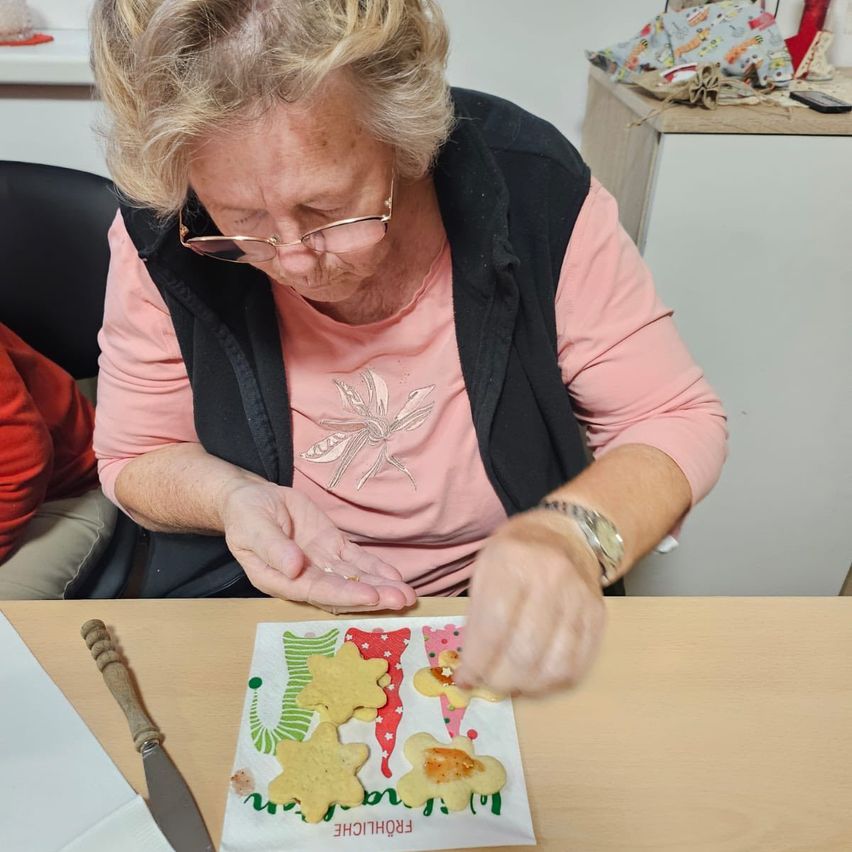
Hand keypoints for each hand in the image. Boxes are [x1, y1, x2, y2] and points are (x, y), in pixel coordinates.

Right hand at [220, 481, 415, 612]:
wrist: (252, 499)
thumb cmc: (246, 515)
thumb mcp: (253, 527)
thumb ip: (273, 548)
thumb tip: (294, 568)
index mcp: (280, 580)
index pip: (317, 592)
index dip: (344, 595)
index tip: (371, 596)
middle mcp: (304, 578)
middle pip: (342, 591)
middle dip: (373, 596)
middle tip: (401, 600)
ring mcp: (321, 563)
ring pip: (355, 578)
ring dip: (381, 587)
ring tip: (408, 595)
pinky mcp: (332, 547)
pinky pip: (357, 560)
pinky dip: (376, 568)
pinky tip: (396, 577)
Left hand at [454, 511, 605, 694]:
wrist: (566, 534)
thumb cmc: (515, 553)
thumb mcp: (485, 567)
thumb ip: (477, 613)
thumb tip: (472, 667)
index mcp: (512, 562)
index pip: (493, 625)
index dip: (477, 661)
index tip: (465, 679)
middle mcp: (550, 578)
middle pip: (524, 650)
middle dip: (500, 680)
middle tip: (488, 685)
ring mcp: (578, 597)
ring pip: (554, 664)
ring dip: (528, 686)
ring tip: (512, 685)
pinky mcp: (597, 614)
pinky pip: (579, 662)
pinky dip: (555, 681)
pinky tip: (538, 679)